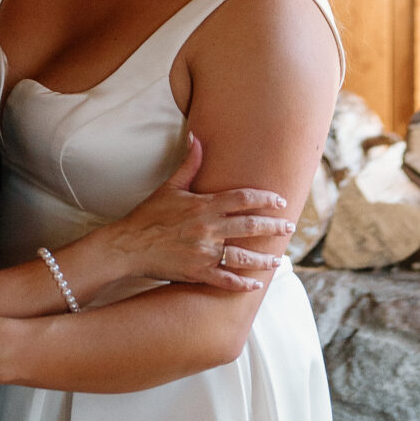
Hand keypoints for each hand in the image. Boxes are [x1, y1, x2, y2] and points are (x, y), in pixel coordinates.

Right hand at [102, 136, 292, 290]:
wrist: (130, 245)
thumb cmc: (149, 214)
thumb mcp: (170, 186)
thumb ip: (189, 164)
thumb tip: (197, 137)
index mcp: (204, 205)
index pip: (242, 198)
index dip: (264, 198)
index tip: (280, 200)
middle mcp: (208, 228)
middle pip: (249, 225)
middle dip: (273, 226)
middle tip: (289, 227)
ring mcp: (204, 252)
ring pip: (242, 256)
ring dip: (263, 259)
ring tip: (278, 260)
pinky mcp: (197, 273)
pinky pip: (225, 280)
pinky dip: (242, 283)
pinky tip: (255, 283)